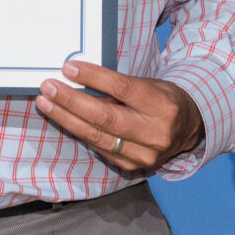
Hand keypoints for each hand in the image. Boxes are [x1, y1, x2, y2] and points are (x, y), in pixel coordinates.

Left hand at [32, 60, 202, 173]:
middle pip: (105, 117)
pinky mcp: (132, 166)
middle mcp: (155, 133)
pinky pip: (99, 148)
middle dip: (71, 102)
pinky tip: (63, 119)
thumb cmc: (163, 100)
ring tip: (46, 103)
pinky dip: (79, 132)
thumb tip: (79, 81)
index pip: (122, 89)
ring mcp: (144, 154)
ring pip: (97, 136)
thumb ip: (118, 88)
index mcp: (162, 106)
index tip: (68, 68)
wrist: (188, 129)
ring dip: (67, 119)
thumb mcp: (149, 85)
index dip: (93, 78)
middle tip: (48, 88)